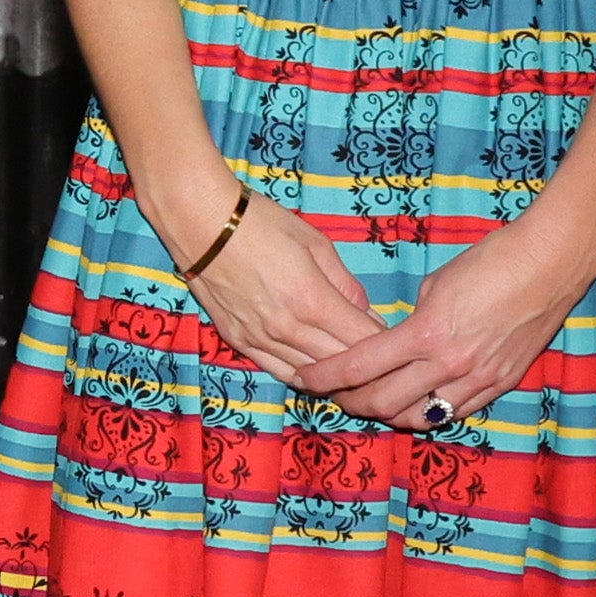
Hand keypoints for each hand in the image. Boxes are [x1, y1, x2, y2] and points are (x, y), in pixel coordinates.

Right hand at [167, 188, 382, 386]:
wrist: (199, 220)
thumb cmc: (259, 222)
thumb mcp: (314, 242)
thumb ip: (344, 283)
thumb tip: (364, 312)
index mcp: (312, 300)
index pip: (364, 341)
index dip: (386, 345)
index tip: (397, 341)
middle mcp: (288, 328)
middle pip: (342, 365)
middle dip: (367, 366)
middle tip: (382, 360)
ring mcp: (261, 339)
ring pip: (312, 376)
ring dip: (336, 376)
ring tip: (353, 370)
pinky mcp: (239, 341)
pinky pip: (280, 372)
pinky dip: (303, 375)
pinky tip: (316, 370)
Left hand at [291, 223, 595, 429]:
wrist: (548, 267)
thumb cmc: (488, 263)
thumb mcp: (434, 285)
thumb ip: (413, 321)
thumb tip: (400, 342)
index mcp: (425, 334)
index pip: (360, 367)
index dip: (326, 377)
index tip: (305, 380)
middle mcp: (448, 365)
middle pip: (383, 402)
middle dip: (350, 402)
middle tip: (333, 395)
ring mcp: (477, 381)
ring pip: (418, 418)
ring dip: (387, 415)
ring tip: (369, 405)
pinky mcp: (499, 386)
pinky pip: (453, 412)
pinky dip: (426, 413)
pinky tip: (412, 406)